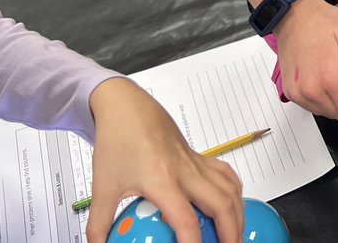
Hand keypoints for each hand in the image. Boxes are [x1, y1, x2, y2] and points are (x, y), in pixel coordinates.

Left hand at [86, 78, 243, 242]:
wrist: (127, 107)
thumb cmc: (118, 139)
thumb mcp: (102, 186)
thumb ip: (99, 223)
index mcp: (162, 180)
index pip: (186, 220)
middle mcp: (185, 170)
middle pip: (221, 204)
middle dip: (231, 232)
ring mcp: (195, 161)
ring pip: (230, 188)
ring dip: (238, 213)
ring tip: (236, 232)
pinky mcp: (198, 155)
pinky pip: (226, 173)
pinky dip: (235, 190)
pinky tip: (233, 202)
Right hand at [273, 0, 337, 120]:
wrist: (293, 16)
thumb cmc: (320, 23)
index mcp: (329, 77)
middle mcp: (312, 89)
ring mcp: (299, 92)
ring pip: (325, 112)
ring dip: (335, 103)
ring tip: (336, 80)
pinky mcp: (290, 92)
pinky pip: (311, 106)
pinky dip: (320, 99)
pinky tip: (322, 81)